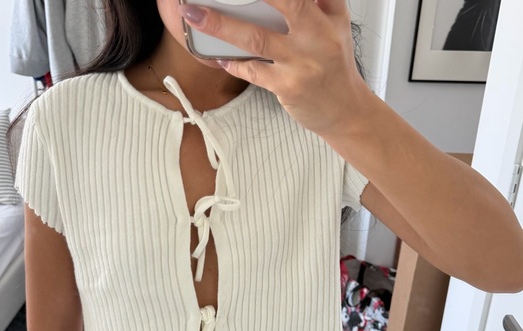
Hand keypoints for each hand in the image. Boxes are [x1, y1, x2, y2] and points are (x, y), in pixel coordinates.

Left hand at [178, 0, 371, 137]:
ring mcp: (301, 64)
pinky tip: (220, 56)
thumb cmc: (336, 68)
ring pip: (256, 39)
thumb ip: (320, 0)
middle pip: (283, 3)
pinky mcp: (287, 87)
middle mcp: (317, 37)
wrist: (345, 111)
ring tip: (195, 15)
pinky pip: (253, 71)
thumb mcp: (337, 26)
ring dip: (222, 26)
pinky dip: (234, 63)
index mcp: (328, 18)